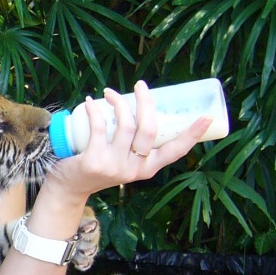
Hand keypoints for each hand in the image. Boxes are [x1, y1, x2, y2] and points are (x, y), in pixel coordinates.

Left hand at [46, 82, 212, 197]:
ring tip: (109, 92)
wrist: (69, 189)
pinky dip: (95, 110)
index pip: (176, 151)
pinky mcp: (94, 161)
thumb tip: (146, 106)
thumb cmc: (99, 166)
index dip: (192, 133)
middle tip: (140, 85)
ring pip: (126, 125)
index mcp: (148, 168)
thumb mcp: (124, 160)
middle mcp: (135, 169)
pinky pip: (99, 127)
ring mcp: (115, 166)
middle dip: (147, 101)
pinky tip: (91, 102)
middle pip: (149, 129)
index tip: (206, 116)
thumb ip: (136, 144)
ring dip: (119, 102)